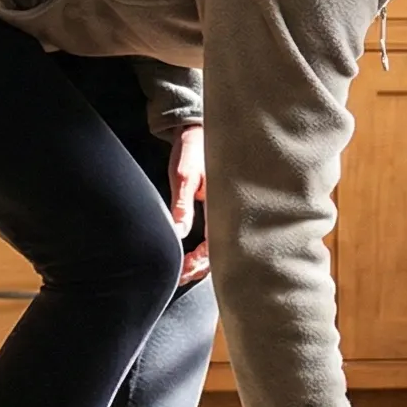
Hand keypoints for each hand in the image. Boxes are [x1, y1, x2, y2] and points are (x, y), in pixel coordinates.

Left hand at [167, 125, 208, 285]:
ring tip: (184, 271)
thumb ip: (183, 205)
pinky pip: (216, 236)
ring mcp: (224, 211)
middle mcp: (228, 211)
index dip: (201, 262)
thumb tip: (179, 233)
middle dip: (201, 267)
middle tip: (180, 276)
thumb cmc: (192, 149)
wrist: (196, 130)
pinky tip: (193, 256)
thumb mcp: (184, 176)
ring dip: (203, 261)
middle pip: (221, 251)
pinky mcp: (218, 208)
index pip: (217, 244)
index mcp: (224, 204)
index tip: (184, 270)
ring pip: (219, 246)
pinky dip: (206, 250)